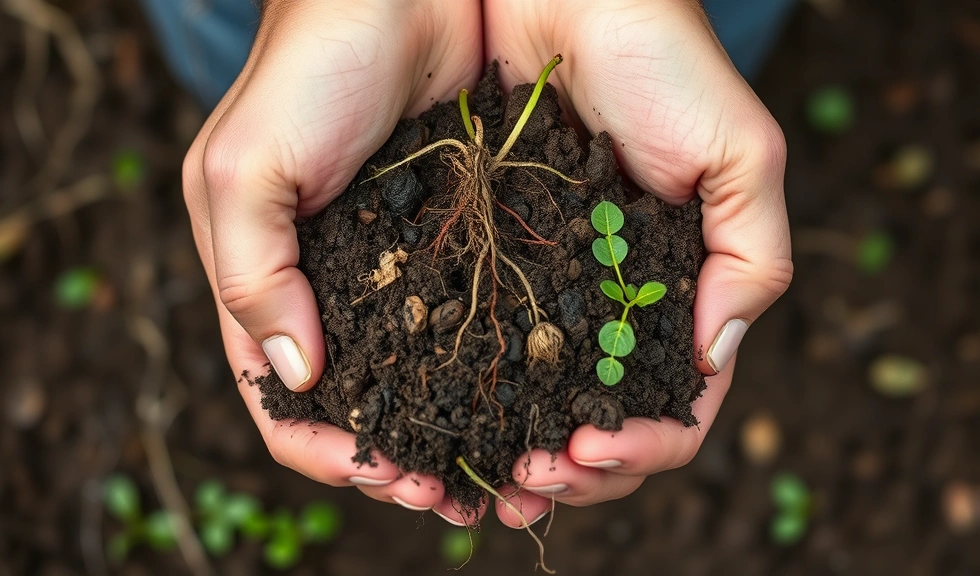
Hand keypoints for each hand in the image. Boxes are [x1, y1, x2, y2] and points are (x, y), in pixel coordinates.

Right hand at [182, 0, 481, 509]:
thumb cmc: (310, 65)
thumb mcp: (247, 166)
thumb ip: (251, 272)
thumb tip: (296, 377)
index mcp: (267, 282)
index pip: (284, 404)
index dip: (331, 452)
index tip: (394, 478)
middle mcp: (331, 288)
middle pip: (359, 406)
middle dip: (403, 460)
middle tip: (461, 497)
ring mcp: (398, 269)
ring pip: (420, 379)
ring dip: (455, 430)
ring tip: (507, 467)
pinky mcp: (456, 240)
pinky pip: (472, 325)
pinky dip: (492, 372)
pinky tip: (531, 396)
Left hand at [482, 0, 792, 526]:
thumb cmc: (661, 60)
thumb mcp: (739, 154)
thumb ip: (752, 256)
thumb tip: (718, 354)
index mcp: (672, 294)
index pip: (672, 405)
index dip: (641, 445)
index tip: (593, 449)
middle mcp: (608, 301)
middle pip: (600, 419)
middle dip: (575, 468)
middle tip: (532, 478)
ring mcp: (547, 285)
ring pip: (536, 399)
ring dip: (518, 448)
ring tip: (491, 470)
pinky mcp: (487, 256)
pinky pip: (479, 343)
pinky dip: (471, 392)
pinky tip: (448, 412)